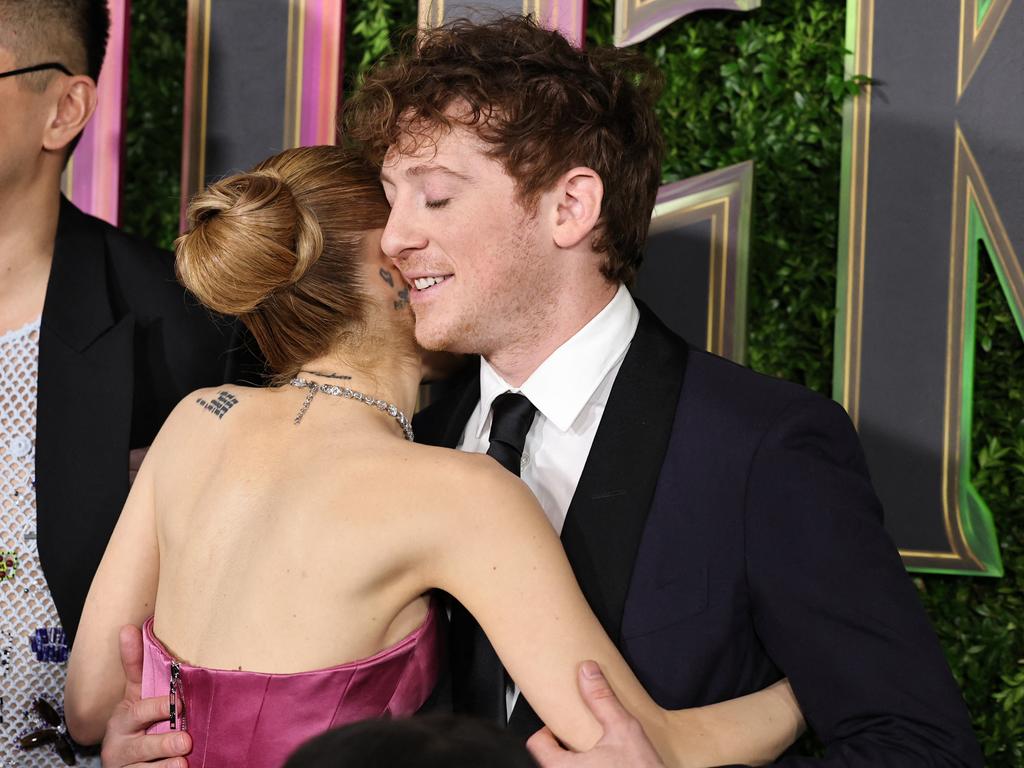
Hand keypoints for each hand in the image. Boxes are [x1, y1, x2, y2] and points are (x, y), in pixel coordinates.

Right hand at [100, 625, 191, 766]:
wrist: (123, 760)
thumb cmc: (136, 721)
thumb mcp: (134, 694)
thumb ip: (134, 664)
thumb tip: (127, 628)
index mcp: (122, 719)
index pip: (139, 711)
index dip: (158, 707)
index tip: (180, 704)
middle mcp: (119, 746)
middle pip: (142, 745)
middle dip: (163, 743)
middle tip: (186, 741)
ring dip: (166, 766)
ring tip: (183, 762)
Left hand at [527, 661, 664, 767]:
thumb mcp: (622, 729)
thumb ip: (601, 699)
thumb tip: (588, 672)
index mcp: (562, 767)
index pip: (537, 744)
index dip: (547, 729)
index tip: (558, 723)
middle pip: (552, 757)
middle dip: (566, 744)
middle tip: (579, 733)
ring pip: (569, 767)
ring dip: (580, 758)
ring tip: (597, 749)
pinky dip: (591, 766)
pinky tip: (609, 762)